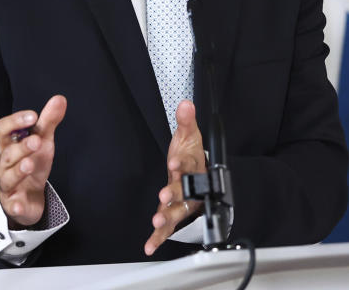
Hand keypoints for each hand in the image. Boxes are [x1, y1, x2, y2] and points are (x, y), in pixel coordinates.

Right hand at [0, 94, 66, 226]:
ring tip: (30, 164)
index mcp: (6, 145)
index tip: (33, 115)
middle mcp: (1, 164)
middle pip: (6, 154)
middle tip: (38, 141)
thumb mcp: (41, 141)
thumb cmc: (31, 162)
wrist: (30, 196)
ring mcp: (5, 185)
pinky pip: (11, 205)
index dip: (15, 121)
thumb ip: (48, 121)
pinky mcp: (12, 204)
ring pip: (7, 178)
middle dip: (21, 147)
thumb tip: (60, 98)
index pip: (2, 129)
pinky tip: (20, 204)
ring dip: (18, 171)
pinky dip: (15, 205)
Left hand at [145, 100, 205, 254]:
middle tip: (165, 195)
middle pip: (185, 191)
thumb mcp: (189, 136)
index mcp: (194, 166)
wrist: (198, 174)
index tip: (174, 162)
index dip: (182, 163)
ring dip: (168, 217)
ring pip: (177, 211)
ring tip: (157, 220)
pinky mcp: (173, 214)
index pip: (190, 164)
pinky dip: (159, 238)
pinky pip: (167, 229)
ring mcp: (182, 203)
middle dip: (175, 193)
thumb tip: (185, 104)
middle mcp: (190, 187)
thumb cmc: (192, 156)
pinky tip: (149, 245)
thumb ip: (186, 121)